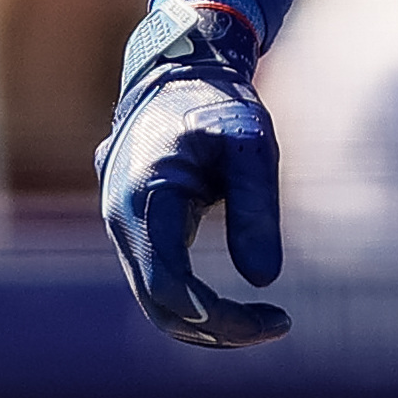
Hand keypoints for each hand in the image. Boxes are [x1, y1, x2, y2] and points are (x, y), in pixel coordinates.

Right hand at [96, 4, 291, 349]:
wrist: (177, 70)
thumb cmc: (218, 103)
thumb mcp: (250, 145)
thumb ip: (256, 207)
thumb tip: (264, 278)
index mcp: (142, 200)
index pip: (170, 287)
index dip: (220, 316)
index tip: (276, 318)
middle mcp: (120, 220)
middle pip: (160, 304)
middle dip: (218, 327)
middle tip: (278, 325)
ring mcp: (122, 225)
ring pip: (155, 299)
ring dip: (206, 321)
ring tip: (265, 323)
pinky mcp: (135, 228)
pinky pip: (158, 280)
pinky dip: (194, 303)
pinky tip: (238, 309)